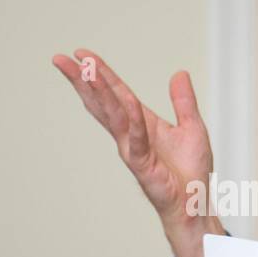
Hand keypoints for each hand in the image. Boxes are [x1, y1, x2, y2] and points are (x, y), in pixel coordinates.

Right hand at [52, 49, 224, 256]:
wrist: (195, 203)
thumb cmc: (191, 171)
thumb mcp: (192, 127)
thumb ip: (183, 101)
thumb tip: (179, 73)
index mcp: (141, 122)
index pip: (116, 92)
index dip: (100, 73)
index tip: (82, 54)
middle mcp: (131, 134)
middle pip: (102, 101)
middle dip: (83, 79)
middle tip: (62, 59)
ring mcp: (133, 149)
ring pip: (113, 115)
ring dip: (98, 92)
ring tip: (84, 71)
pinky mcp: (143, 165)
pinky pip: (137, 138)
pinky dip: (133, 119)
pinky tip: (128, 99)